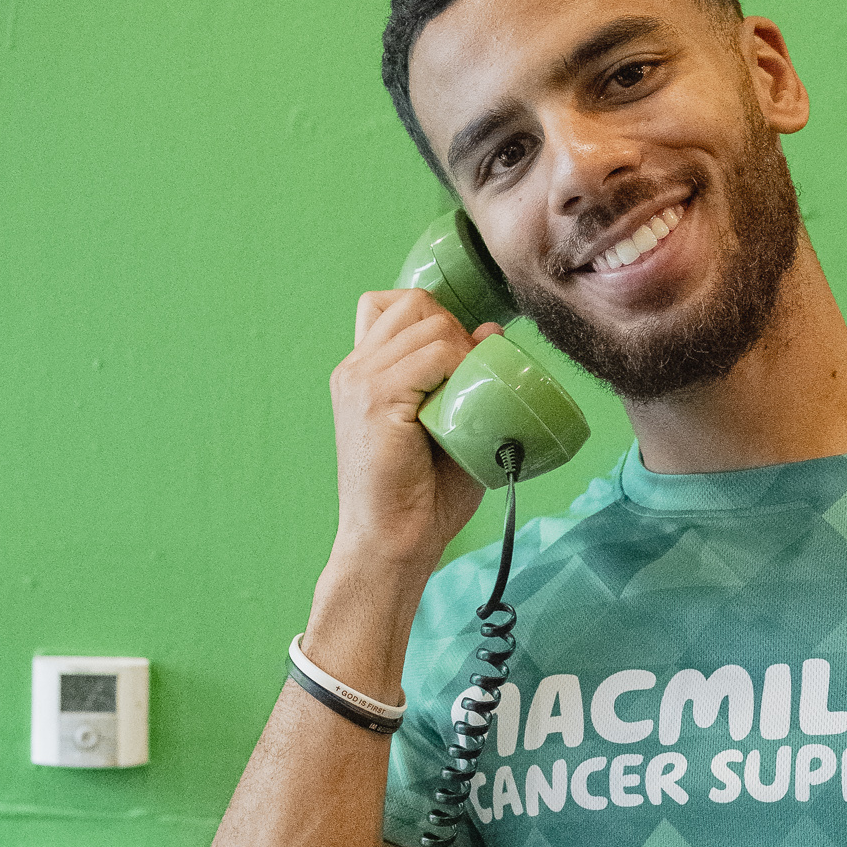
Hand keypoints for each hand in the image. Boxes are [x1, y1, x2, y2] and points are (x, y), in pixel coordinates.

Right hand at [327, 288, 504, 574]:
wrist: (392, 544)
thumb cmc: (421, 497)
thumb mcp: (447, 426)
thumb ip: (464, 377)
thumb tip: (491, 331)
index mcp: (362, 372)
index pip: (392, 303)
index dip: (435, 319)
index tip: (458, 361)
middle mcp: (355, 368)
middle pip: (414, 302)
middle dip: (453, 328)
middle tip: (468, 380)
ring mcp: (361, 380)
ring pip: (430, 322)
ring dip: (462, 351)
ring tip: (467, 396)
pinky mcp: (376, 398)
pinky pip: (434, 354)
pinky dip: (460, 367)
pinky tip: (464, 403)